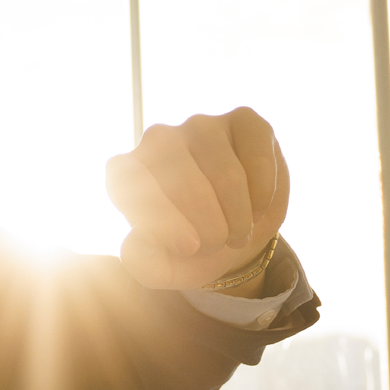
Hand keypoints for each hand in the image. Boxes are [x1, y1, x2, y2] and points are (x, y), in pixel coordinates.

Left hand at [105, 108, 291, 291]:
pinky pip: (256, 155)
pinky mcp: (242, 121)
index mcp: (126, 173)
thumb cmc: (193, 247)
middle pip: (182, 181)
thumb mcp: (167, 267)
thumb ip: (144, 264)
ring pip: (225, 172)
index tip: (190, 248)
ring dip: (238, 214)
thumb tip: (134, 245)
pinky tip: (257, 207)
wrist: (237, 234)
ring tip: (239, 233)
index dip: (162, 217)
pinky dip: (263, 191)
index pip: (129, 183)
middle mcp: (158, 140)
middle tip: (217, 246)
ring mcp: (200, 126)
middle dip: (208, 226)